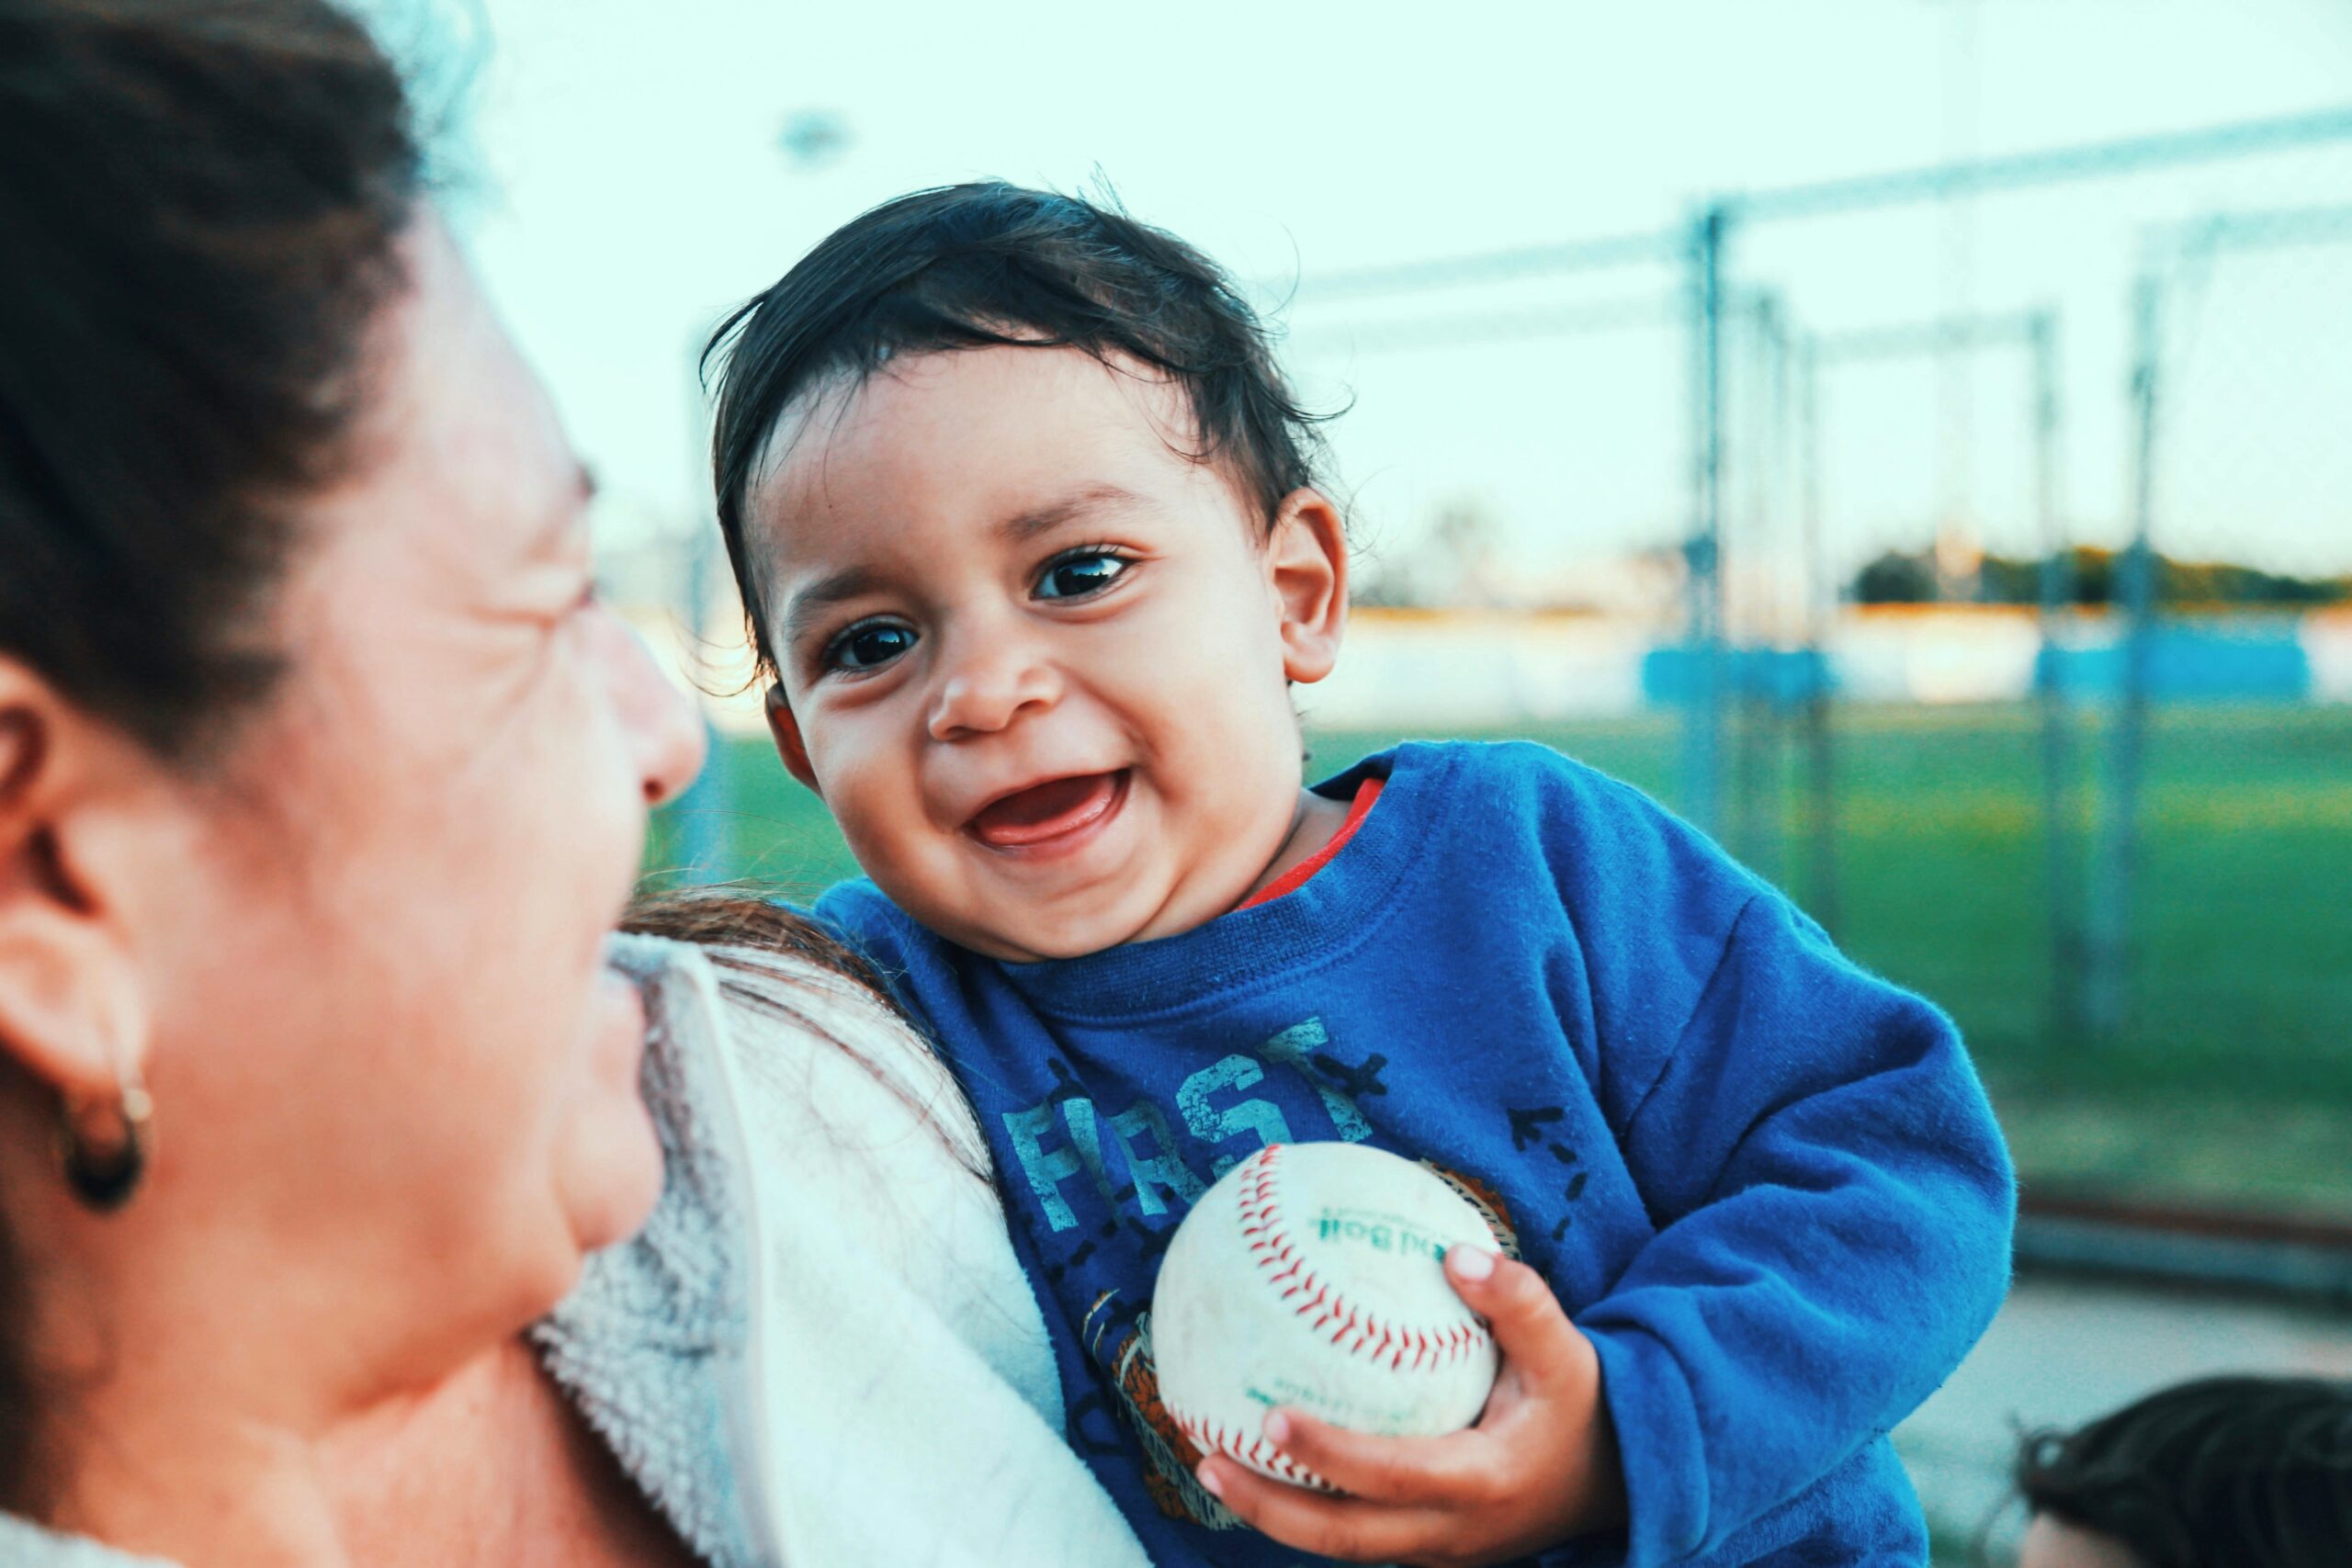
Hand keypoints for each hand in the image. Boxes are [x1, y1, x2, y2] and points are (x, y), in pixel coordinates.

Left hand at [1194, 1245, 1626, 1567]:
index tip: (1270, 1413)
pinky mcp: (1429, 1550)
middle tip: (1206, 1457)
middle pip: (1342, 1538)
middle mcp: (1451, 1532)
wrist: (1622, 1481)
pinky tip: (1261, 1457)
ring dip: (1272, 1511)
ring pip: (1340, 1545)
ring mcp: (1437, 1551)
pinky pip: (1356, 1531)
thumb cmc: (1584, 1405)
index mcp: (1479, 1483)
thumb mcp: (1567, 1351)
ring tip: (1209, 1460)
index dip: (1327, 1453)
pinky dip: (1304, 1504)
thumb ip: (1519, 1302)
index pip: (1388, 1476)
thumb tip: (1457, 1254)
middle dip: (1268, 1506)